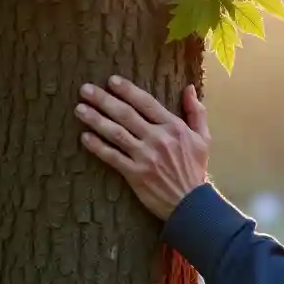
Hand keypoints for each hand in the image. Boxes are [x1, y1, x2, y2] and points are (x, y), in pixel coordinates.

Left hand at [75, 75, 209, 220]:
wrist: (191, 203)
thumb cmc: (195, 169)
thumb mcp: (203, 138)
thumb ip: (196, 112)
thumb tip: (190, 88)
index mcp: (174, 127)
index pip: (147, 103)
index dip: (128, 90)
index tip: (111, 81)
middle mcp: (158, 139)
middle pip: (126, 114)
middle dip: (104, 100)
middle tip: (85, 90)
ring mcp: (145, 157)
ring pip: (115, 133)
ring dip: (95, 119)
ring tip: (80, 109)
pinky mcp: (135, 174)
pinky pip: (112, 157)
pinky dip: (97, 146)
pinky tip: (84, 137)